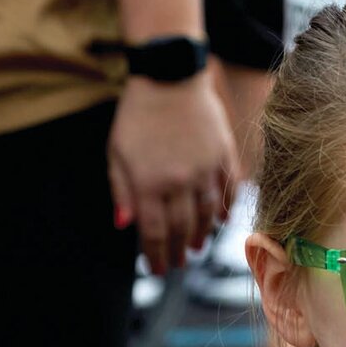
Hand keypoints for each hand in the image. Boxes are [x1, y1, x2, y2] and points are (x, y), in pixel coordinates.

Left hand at [108, 73, 237, 273]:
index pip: (154, 231)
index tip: (159, 269)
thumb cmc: (137, 115)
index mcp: (149, 182)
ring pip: (207, 214)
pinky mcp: (224, 156)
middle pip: (182, 228)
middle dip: (178, 250)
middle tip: (178, 263)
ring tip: (197, 246)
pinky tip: (221, 221)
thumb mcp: (117, 152)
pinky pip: (229, 190)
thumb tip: (125, 225)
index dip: (156, 255)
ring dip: (202, 234)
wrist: (170, 77)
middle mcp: (179, 181)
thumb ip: (121, 190)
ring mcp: (205, 169)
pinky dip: (226, 209)